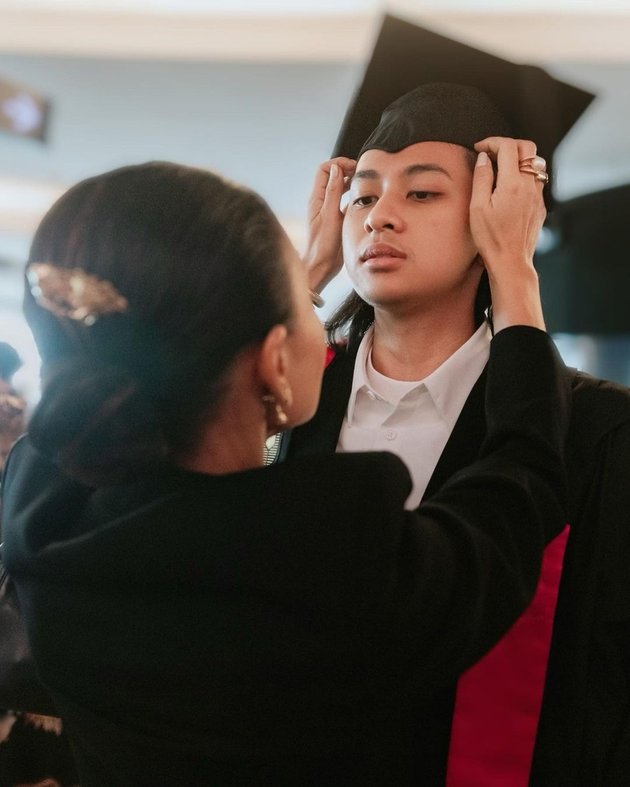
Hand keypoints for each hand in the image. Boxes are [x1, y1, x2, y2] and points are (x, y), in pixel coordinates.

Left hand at [303, 157, 355, 291]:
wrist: (320, 267)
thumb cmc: (322, 246)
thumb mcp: (330, 216)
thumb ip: (333, 192)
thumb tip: (336, 169)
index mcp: (317, 199)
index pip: (325, 169)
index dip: (339, 164)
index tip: (353, 167)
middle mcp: (322, 203)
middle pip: (333, 176)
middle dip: (346, 170)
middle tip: (361, 174)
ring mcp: (329, 211)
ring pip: (339, 189)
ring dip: (350, 184)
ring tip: (364, 184)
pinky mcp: (336, 220)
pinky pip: (345, 203)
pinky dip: (353, 198)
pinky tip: (363, 201)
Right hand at [471, 137, 546, 331]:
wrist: (511, 262)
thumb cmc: (491, 239)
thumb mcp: (477, 207)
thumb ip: (482, 178)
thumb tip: (483, 158)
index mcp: (512, 183)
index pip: (507, 147)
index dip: (492, 142)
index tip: (480, 148)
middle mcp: (529, 186)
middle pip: (527, 148)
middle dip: (508, 144)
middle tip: (492, 152)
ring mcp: (538, 196)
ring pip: (535, 163)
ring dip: (519, 159)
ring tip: (501, 168)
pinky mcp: (540, 206)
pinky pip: (536, 181)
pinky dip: (523, 176)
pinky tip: (509, 188)